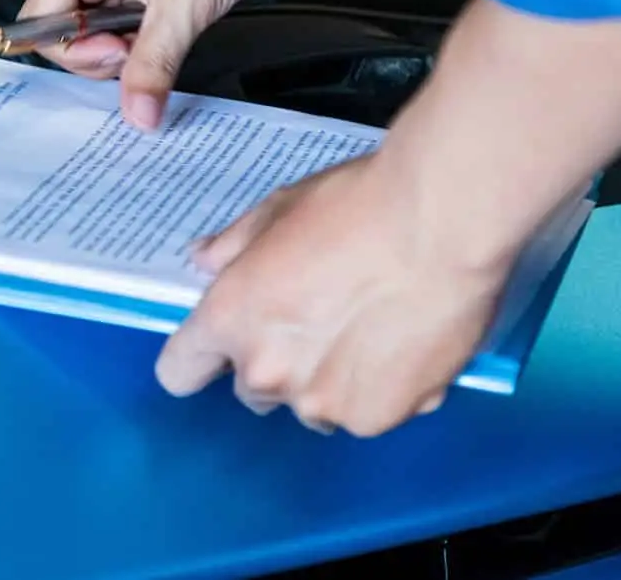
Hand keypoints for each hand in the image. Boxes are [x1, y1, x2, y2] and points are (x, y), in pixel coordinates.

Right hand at [16, 0, 300, 128]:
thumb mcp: (183, 5)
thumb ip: (152, 65)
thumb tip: (137, 113)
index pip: (39, 21)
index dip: (73, 51)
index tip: (116, 54)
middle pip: (68, 27)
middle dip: (103, 51)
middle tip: (143, 49)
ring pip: (101, 24)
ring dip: (128, 42)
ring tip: (166, 33)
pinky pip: (128, 14)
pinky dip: (146, 31)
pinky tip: (174, 27)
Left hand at [154, 151, 509, 436]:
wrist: (441, 224)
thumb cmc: (357, 205)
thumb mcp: (280, 208)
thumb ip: (234, 244)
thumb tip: (206, 259)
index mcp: (230, 320)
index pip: (179, 371)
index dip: (200, 356)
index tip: (221, 343)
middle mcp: (268, 373)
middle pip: (252, 390)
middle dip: (275, 360)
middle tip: (317, 318)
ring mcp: (325, 403)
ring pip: (313, 406)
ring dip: (327, 381)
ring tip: (369, 329)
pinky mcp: (380, 416)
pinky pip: (367, 411)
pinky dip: (381, 388)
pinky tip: (405, 343)